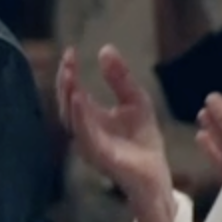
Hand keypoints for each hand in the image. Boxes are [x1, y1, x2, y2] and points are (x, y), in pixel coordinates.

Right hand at [58, 45, 169, 204]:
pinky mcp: (100, 156)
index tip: (70, 51)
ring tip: (70, 76)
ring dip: (69, 97)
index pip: (72, 92)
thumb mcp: (135, 100)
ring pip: (71, 120)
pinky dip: (80, 118)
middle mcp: (84, 131)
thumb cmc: (142, 139)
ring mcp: (89, 145)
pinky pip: (86, 136)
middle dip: (65, 82)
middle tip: (68, 60)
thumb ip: (120, 78)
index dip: (68, 72)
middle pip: (66, 104)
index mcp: (89, 118)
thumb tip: (105, 48)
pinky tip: (80, 100)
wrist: (157, 173)